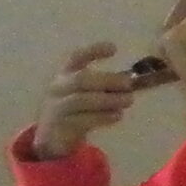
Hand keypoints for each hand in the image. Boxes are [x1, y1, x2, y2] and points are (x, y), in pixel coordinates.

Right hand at [30, 42, 141, 159]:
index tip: (113, 48)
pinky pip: (83, 120)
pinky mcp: (62, 127)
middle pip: (80, 80)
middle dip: (107, 80)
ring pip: (81, 100)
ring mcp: (57, 108)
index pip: (75, 59)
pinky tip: (118, 115)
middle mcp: (58, 89)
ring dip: (108, 100)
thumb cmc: (74, 110)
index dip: (92, 52)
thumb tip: (133, 82)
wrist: (52, 137)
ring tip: (128, 100)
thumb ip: (102, 86)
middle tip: (129, 84)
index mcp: (64, 76)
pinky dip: (103, 117)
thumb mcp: (84, 94)